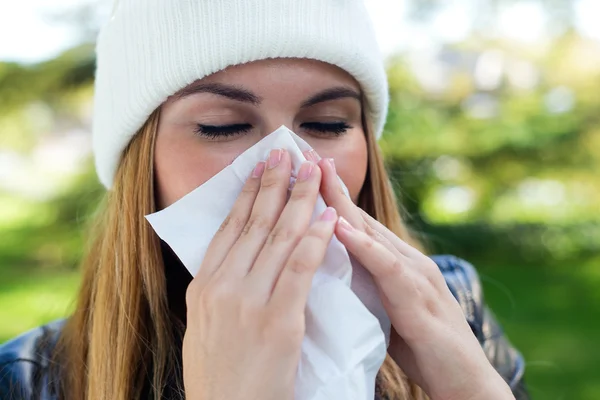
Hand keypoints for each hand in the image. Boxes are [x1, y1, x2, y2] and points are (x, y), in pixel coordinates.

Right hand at [183, 149, 336, 399]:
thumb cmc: (220, 378)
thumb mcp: (204, 327)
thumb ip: (219, 290)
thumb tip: (236, 259)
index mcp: (202, 286)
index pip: (229, 227)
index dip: (248, 193)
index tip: (261, 167)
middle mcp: (221, 286)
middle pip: (254, 223)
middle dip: (275, 184)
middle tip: (288, 152)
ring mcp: (248, 301)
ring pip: (278, 237)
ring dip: (299, 200)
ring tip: (313, 172)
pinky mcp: (277, 320)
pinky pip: (300, 268)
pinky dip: (315, 238)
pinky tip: (328, 217)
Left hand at [315, 156, 513, 399]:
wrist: (465, 383)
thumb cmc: (422, 350)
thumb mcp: (385, 311)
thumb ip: (365, 288)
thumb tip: (331, 277)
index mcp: (394, 265)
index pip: (356, 225)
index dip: (328, 200)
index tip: (301, 175)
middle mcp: (406, 261)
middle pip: (362, 218)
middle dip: (332, 187)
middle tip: (306, 155)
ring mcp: (416, 276)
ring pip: (373, 233)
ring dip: (343, 203)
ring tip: (318, 175)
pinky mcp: (419, 300)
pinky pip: (387, 267)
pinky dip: (364, 245)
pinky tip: (341, 227)